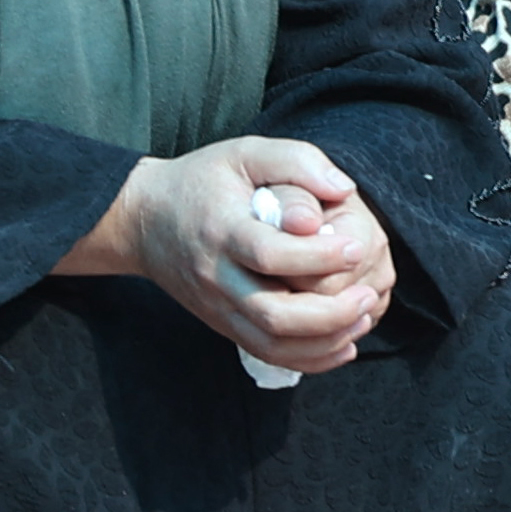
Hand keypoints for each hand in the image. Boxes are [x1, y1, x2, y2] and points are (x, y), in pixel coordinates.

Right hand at [70, 136, 396, 374]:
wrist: (143, 221)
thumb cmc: (201, 182)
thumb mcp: (243, 152)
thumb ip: (296, 161)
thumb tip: (344, 189)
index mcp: (221, 230)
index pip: (269, 255)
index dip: (319, 256)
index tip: (355, 246)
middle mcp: (216, 276)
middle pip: (273, 313)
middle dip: (330, 312)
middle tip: (367, 294)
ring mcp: (218, 306)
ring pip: (272, 343)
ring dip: (325, 340)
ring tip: (362, 318)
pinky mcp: (224, 324)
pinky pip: (268, 354)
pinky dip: (310, 359)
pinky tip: (344, 344)